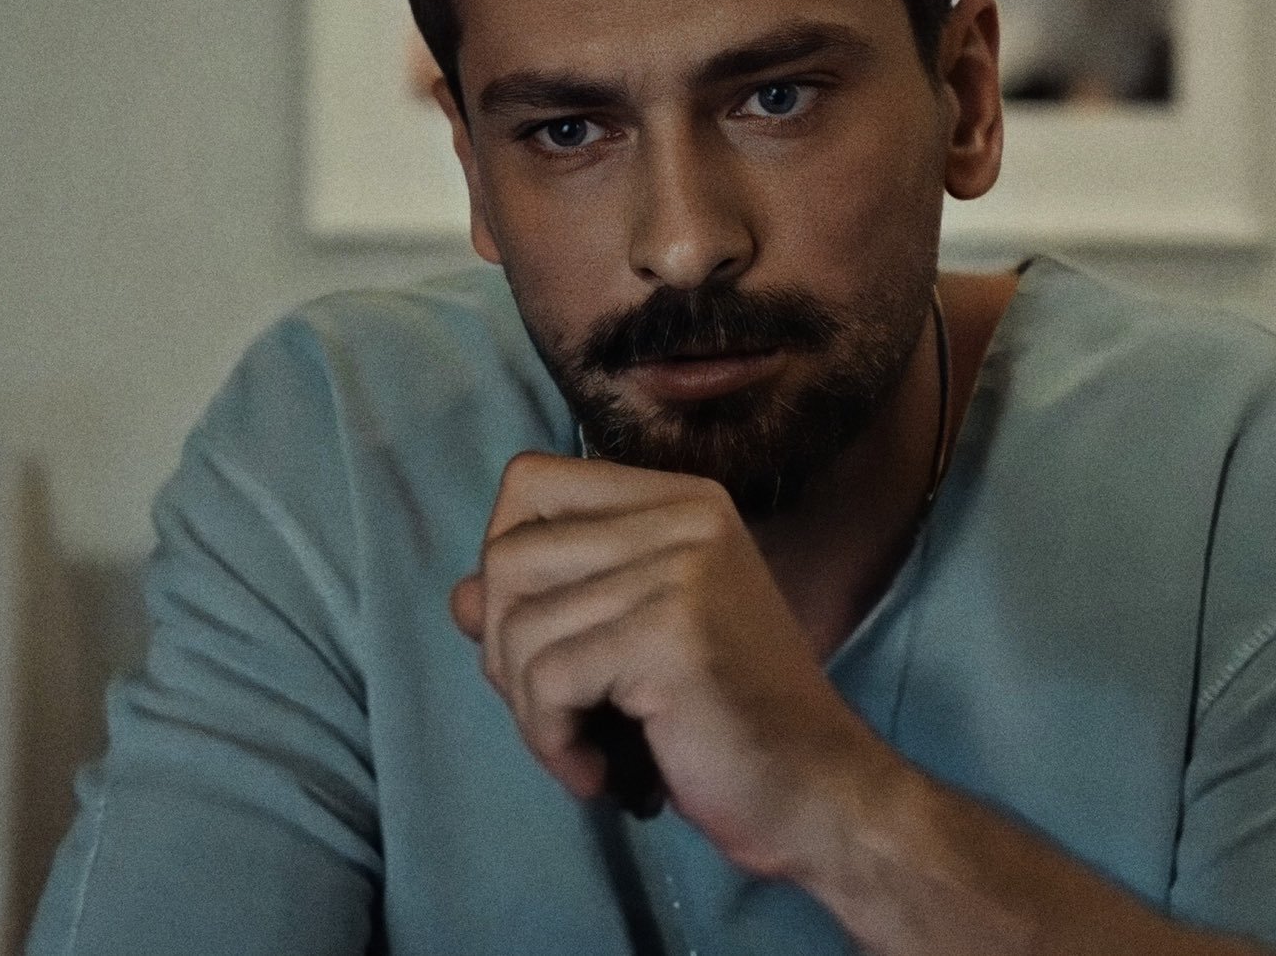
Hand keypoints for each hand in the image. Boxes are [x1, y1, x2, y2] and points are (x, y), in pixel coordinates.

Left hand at [449, 451, 898, 875]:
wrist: (815, 792)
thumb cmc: (721, 720)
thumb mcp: (629, 642)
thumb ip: (551, 603)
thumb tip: (459, 596)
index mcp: (681, 500)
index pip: (529, 482)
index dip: (509, 563)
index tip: (550, 636)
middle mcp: (684, 515)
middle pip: (507, 556)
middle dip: (505, 651)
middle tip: (561, 710)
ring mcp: (681, 568)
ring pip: (517, 626)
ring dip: (531, 710)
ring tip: (586, 748)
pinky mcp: (669, 633)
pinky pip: (547, 681)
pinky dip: (553, 743)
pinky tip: (600, 773)